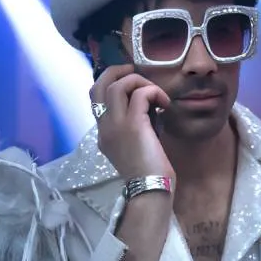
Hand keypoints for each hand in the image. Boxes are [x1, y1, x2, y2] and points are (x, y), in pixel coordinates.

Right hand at [90, 65, 174, 182]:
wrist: (150, 189)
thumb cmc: (148, 173)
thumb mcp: (134, 147)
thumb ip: (134, 128)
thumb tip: (149, 108)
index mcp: (103, 133)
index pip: (96, 98)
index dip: (110, 83)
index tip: (130, 83)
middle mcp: (104, 127)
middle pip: (99, 85)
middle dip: (116, 71)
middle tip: (134, 71)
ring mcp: (116, 126)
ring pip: (117, 85)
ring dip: (139, 82)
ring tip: (155, 94)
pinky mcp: (133, 125)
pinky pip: (140, 94)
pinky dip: (154, 92)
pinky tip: (165, 104)